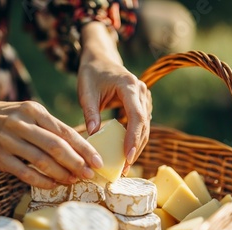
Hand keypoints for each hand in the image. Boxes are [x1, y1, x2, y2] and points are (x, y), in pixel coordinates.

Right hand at [0, 79, 102, 188]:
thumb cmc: (8, 117)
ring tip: (74, 181)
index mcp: (34, 111)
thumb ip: (51, 128)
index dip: (84, 148)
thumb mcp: (29, 113)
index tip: (98, 161)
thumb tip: (81, 147)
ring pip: (41, 161)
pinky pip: (25, 173)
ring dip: (61, 174)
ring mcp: (8, 141)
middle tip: (90, 174)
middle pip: (55, 146)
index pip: (65, 131)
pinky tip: (53, 185)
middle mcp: (22, 124)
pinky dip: (42, 181)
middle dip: (76, 163)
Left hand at [79, 22, 151, 172]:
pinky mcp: (141, 105)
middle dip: (136, 148)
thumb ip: (90, 112)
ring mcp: (144, 98)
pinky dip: (134, 139)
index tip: (128, 157)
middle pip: (144, 125)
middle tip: (125, 168)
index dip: (134, 138)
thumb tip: (93, 135)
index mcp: (129, 86)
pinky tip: (125, 154)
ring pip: (145, 127)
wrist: (100, 59)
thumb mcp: (86, 92)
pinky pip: (141, 125)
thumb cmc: (91, 74)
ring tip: (125, 166)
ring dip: (137, 146)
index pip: (137, 116)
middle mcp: (141, 92)